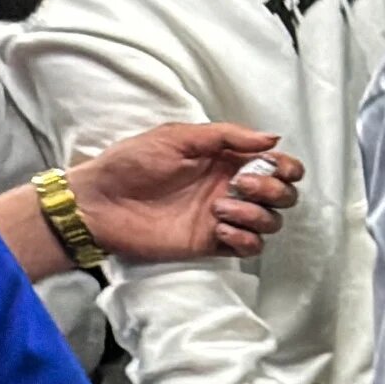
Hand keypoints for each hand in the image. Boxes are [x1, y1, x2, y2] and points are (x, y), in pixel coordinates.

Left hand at [70, 124, 302, 261]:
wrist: (97, 203)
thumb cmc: (130, 163)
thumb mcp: (177, 137)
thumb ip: (226, 136)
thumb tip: (273, 138)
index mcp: (228, 161)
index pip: (279, 166)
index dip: (287, 167)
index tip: (274, 166)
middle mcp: (233, 189)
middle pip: (284, 195)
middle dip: (273, 190)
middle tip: (240, 185)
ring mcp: (224, 218)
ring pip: (271, 222)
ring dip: (257, 215)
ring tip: (222, 210)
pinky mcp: (211, 244)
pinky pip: (249, 247)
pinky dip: (244, 239)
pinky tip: (220, 230)